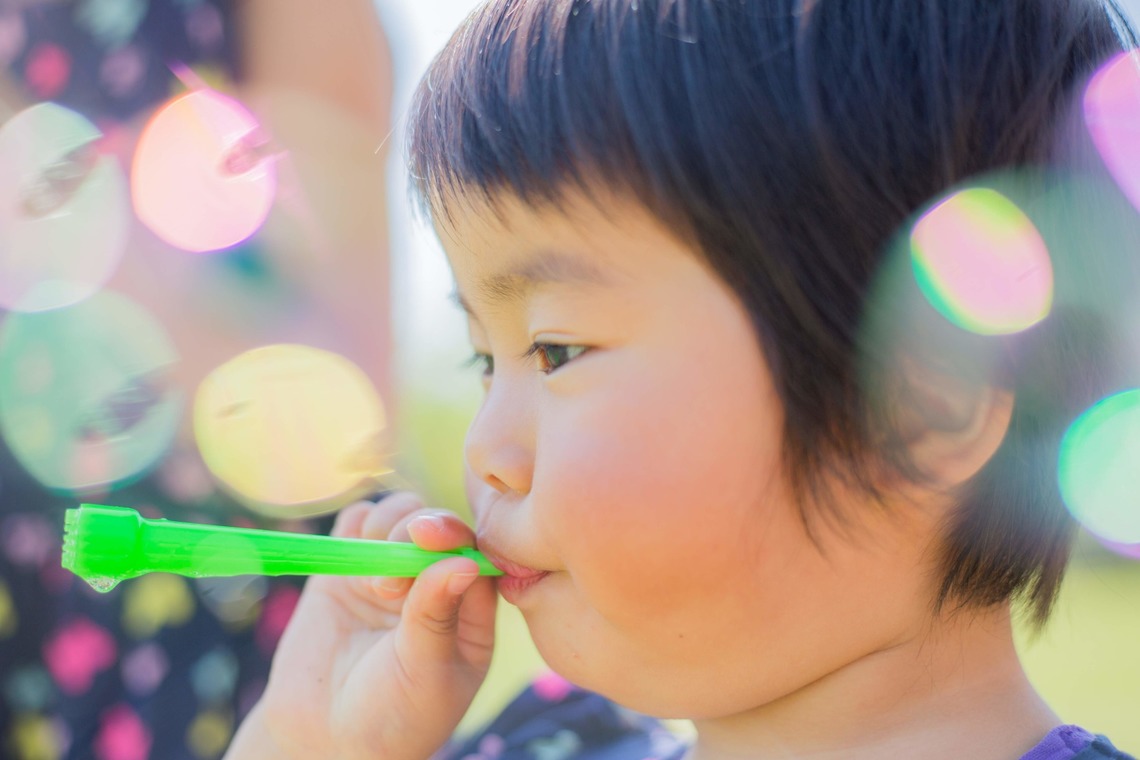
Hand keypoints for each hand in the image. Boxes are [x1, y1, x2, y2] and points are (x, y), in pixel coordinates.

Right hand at [226, 492, 497, 759]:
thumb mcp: (423, 672)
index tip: (431, 539)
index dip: (458, 539)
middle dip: (421, 533)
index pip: (479, 553)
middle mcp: (436, 584)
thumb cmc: (391, 718)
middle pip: (442, 526)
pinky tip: (352, 558)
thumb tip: (465, 562)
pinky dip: (358, 524)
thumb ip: (437, 616)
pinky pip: (359, 520)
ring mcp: (392, 571)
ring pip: (403, 514)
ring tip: (376, 584)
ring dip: (390, 527)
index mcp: (472, 612)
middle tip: (394, 580)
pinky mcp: (348, 566)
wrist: (322, 738)